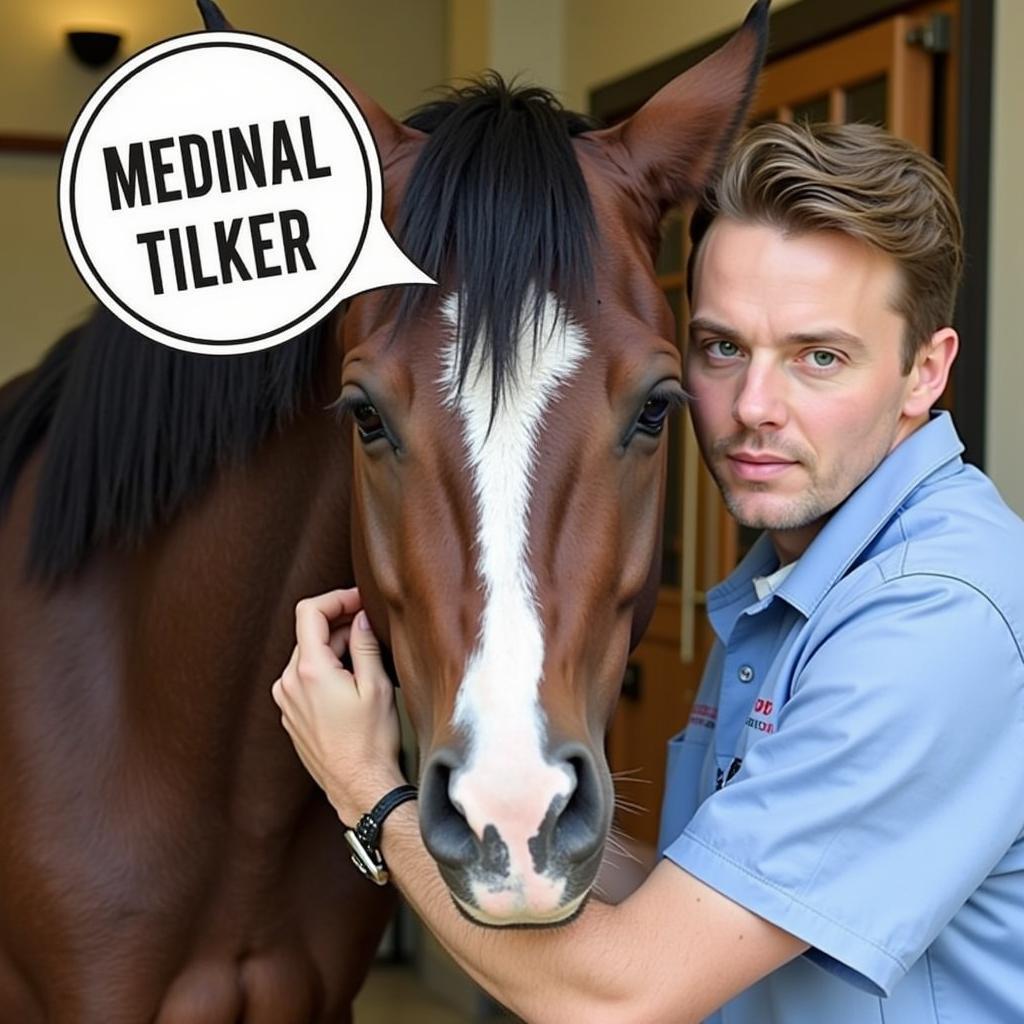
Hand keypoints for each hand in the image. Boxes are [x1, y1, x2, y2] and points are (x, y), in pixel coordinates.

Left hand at [272, 588, 404, 823]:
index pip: (310, 611)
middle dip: (340, 625)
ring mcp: (286, 701)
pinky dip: (324, 671)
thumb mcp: (376, 686)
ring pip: (307, 657)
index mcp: (309, 670)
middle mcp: (289, 683)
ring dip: (333, 649)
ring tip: (364, 662)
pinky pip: (303, 680)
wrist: (358, 787)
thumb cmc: (371, 741)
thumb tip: (361, 617)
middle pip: (310, 634)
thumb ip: (365, 644)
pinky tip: (349, 685)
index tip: (359, 600)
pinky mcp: (290, 716)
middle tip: (371, 628)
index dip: (336, 599)